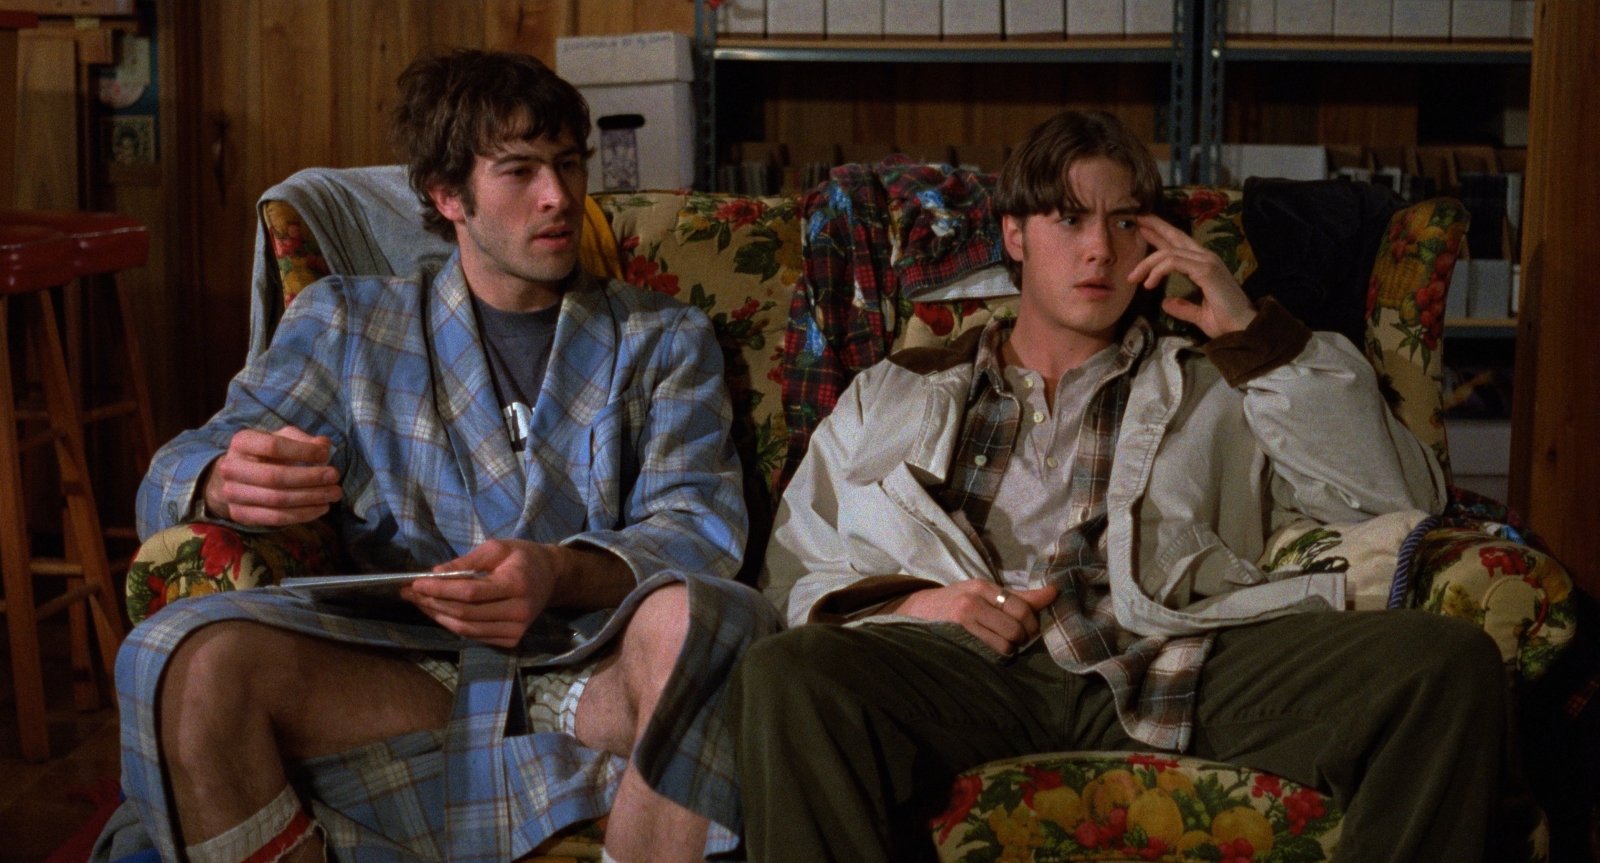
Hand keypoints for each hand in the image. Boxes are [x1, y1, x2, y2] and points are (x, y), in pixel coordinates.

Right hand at [202, 426, 341, 526]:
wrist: (238, 477)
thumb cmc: (267, 454)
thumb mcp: (282, 438)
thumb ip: (303, 440)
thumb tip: (324, 445)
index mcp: (241, 442)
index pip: (273, 446)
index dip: (303, 451)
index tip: (326, 456)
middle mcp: (231, 468)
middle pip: (275, 476)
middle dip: (310, 478)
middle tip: (335, 477)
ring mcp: (232, 493)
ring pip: (277, 500)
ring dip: (310, 498)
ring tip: (334, 494)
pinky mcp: (240, 514)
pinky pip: (275, 518)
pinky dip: (302, 514)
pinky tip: (320, 508)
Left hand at [401, 539, 567, 648]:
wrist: (551, 578)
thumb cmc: (522, 557)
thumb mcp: (497, 548)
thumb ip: (467, 562)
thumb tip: (435, 573)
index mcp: (517, 584)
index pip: (471, 592)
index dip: (441, 589)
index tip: (416, 582)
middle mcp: (519, 612)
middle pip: (465, 613)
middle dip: (433, 603)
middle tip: (410, 592)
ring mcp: (516, 630)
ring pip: (466, 629)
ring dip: (437, 616)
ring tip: (418, 602)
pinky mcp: (511, 640)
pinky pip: (473, 635)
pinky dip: (452, 624)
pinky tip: (438, 611)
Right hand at [890, 581, 1058, 655]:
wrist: (916, 612)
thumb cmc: (957, 602)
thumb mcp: (984, 593)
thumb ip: (1020, 596)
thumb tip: (1054, 592)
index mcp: (982, 587)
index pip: (1021, 607)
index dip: (1033, 623)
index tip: (1030, 629)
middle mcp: (971, 602)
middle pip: (1016, 628)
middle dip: (1023, 639)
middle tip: (1018, 640)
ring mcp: (961, 623)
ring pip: (1005, 646)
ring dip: (1009, 650)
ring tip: (1001, 646)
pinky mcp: (954, 641)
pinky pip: (989, 655)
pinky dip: (995, 657)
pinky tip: (989, 652)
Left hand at [1128, 214, 1257, 337]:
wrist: (1244, 330)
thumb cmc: (1225, 323)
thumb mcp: (1199, 314)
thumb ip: (1183, 307)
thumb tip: (1165, 303)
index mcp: (1205, 265)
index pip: (1179, 245)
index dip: (1161, 235)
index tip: (1143, 229)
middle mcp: (1206, 258)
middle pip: (1176, 236)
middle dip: (1156, 227)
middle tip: (1137, 220)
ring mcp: (1207, 262)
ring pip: (1169, 252)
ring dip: (1147, 263)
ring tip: (1133, 277)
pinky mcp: (1205, 270)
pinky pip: (1174, 263)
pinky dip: (1158, 271)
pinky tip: (1149, 284)